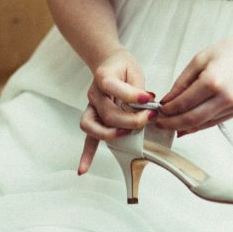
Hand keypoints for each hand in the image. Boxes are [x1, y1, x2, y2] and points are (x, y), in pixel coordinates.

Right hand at [78, 49, 154, 173]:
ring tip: (126, 134)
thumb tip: (147, 108)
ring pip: (92, 126)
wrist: (108, 62)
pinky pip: (88, 137)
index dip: (133, 95)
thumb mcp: (134, 72)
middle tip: (149, 117)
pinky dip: (87, 154)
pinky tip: (83, 169)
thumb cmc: (122, 68)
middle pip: (108, 113)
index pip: (115, 88)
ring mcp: (91, 106)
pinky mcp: (93, 117)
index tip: (149, 98)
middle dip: (131, 120)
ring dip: (110, 134)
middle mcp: (94, 93)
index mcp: (104, 77)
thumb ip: (138, 91)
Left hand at [158, 32, 232, 134]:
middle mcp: (224, 97)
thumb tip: (169, 99)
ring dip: (184, 127)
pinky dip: (199, 126)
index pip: (183, 103)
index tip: (158, 109)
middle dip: (172, 123)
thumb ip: (183, 81)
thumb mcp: (201, 58)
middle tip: (159, 122)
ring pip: (203, 124)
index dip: (167, 109)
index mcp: (212, 80)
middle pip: (191, 119)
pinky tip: (187, 126)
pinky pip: (214, 122)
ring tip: (170, 124)